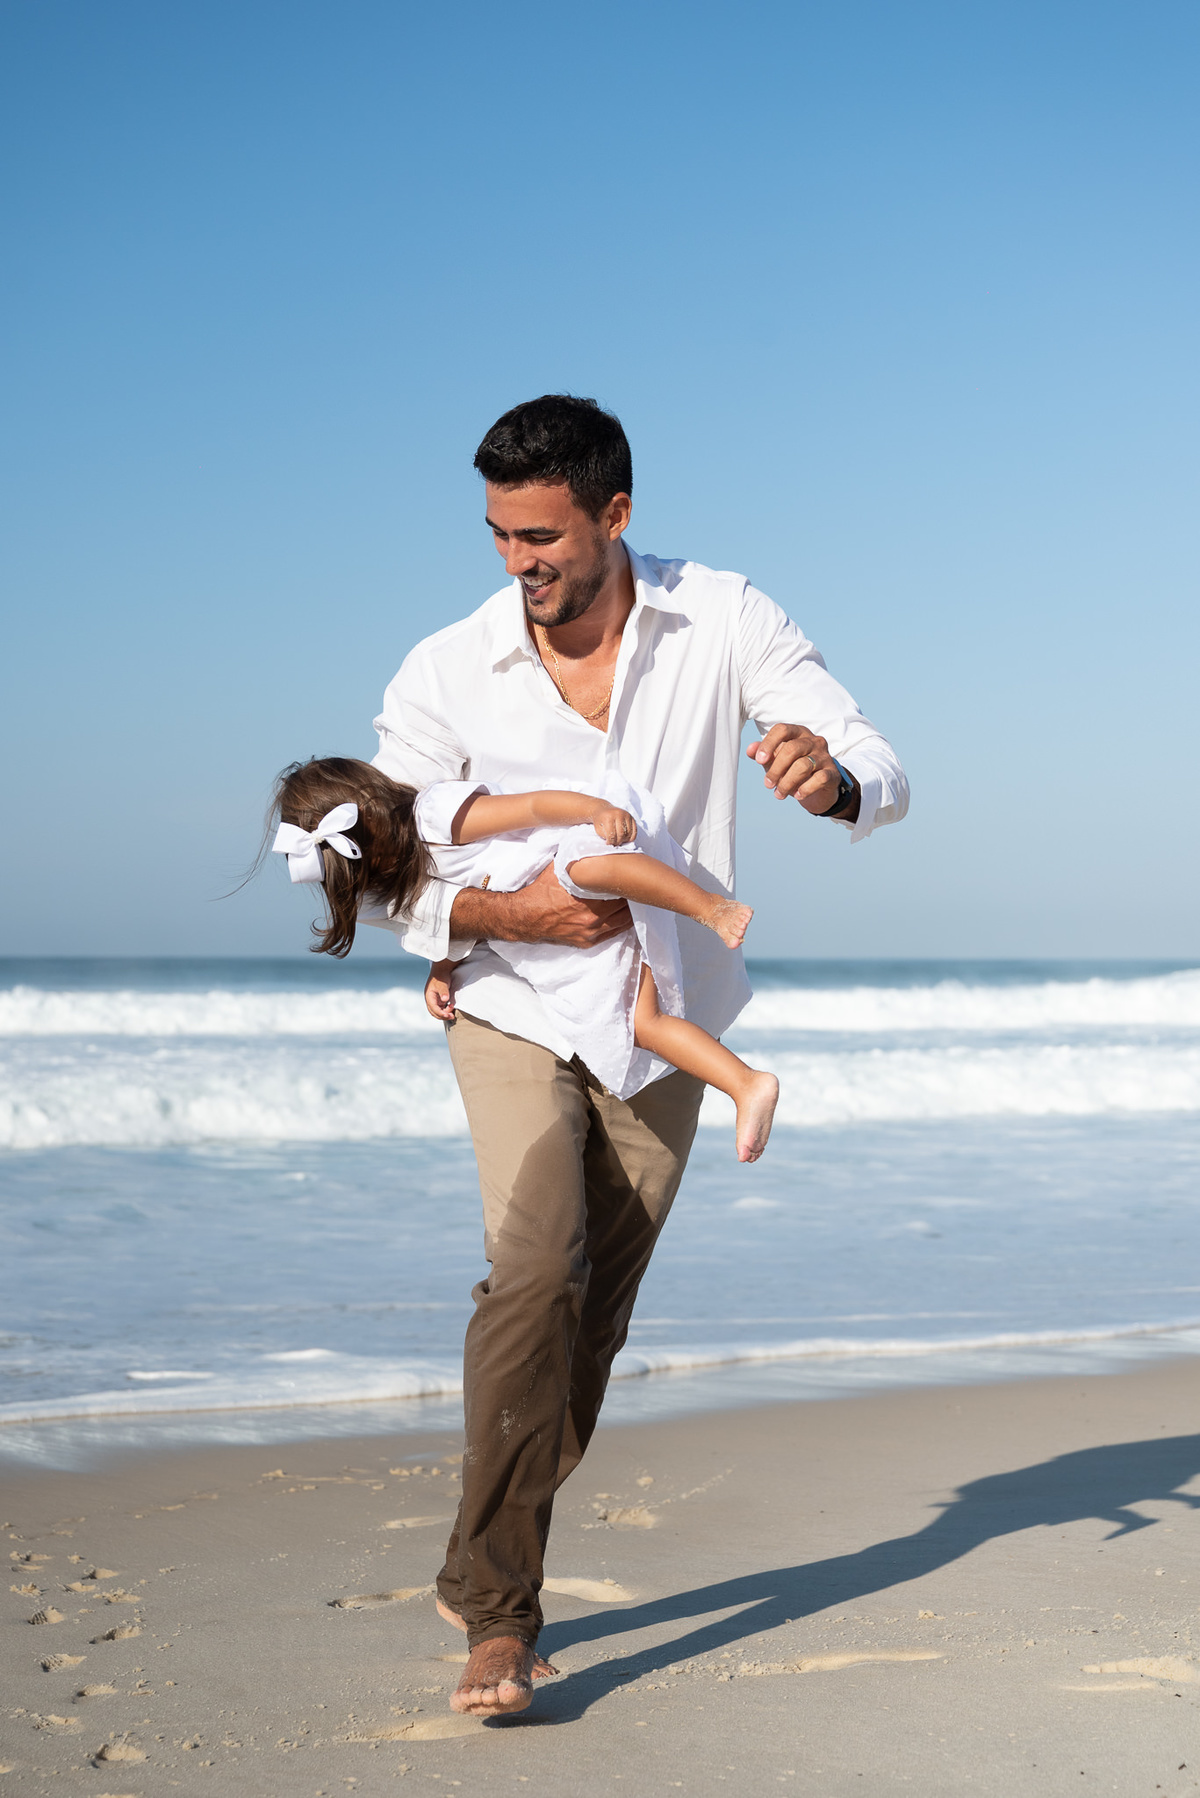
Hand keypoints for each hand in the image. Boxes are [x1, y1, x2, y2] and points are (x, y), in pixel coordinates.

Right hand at [425, 961, 456, 1021]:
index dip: (440, 1013)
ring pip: (438, 1011)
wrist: (442, 970)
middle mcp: (431, 1000)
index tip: (447, 1015)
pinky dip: (446, 1010)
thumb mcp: (442, 984)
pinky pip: (442, 1008)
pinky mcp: (439, 1000)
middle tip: (452, 1016)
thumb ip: (443, 992)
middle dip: (442, 1016)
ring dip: (445, 1014)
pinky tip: (451, 1009)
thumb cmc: (441, 976)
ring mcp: (435, 1000)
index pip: (433, 1008)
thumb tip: (445, 999)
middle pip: (434, 1012)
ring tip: (452, 1013)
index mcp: (429, 997)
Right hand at [450, 861, 632, 947]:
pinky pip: (612, 933)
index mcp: (590, 898)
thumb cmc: (541, 889)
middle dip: (631, 895)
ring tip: (631, 899)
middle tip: (634, 885)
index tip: (632, 872)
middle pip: (626, 907)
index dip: (628, 880)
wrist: (525, 916)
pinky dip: (618, 924)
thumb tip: (591, 840)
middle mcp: (594, 918)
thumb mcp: (559, 867)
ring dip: (628, 910)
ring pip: (623, 922)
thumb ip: (577, 856)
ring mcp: (591, 932)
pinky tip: (621, 914)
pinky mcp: (587, 942)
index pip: (620, 889)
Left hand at [589, 804, 636, 846]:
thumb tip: (613, 844)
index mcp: (609, 817)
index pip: (612, 834)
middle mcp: (619, 814)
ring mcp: (627, 815)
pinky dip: (630, 838)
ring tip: (618, 840)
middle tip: (614, 843)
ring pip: (629, 833)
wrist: (603, 809)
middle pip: (621, 834)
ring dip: (624, 840)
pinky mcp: (632, 817)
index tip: (608, 843)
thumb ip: (605, 836)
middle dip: (618, 842)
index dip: (610, 842)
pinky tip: (624, 838)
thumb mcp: (598, 828)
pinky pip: (634, 831)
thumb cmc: (600, 820)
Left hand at [746, 724, 858, 819]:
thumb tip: (750, 750)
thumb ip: (763, 754)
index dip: (768, 744)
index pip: (782, 730)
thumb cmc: (794, 770)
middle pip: (792, 749)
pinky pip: (819, 779)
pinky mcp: (833, 773)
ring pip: (803, 766)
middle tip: (768, 784)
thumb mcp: (776, 761)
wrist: (819, 790)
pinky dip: (805, 789)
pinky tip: (797, 795)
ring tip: (779, 794)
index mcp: (798, 733)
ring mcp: (825, 756)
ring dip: (787, 783)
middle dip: (776, 769)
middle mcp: (814, 741)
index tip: (758, 760)